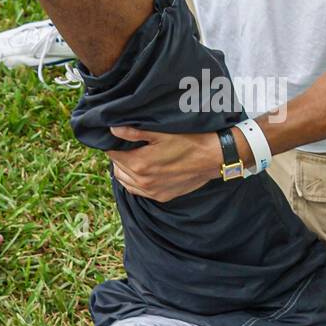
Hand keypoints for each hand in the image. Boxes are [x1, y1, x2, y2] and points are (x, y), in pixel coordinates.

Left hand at [108, 127, 224, 201]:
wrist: (213, 157)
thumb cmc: (189, 140)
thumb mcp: (160, 132)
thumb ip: (133, 132)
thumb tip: (113, 128)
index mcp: (140, 163)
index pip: (112, 154)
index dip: (113, 144)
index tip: (118, 137)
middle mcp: (143, 181)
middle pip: (117, 168)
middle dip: (118, 156)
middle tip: (127, 145)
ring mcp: (152, 191)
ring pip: (125, 182)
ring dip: (125, 170)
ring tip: (134, 157)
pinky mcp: (161, 196)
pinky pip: (138, 191)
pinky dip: (135, 181)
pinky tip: (142, 171)